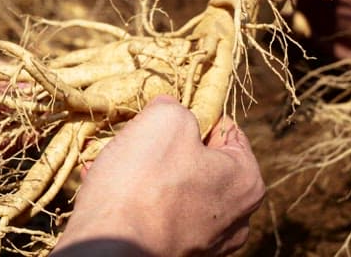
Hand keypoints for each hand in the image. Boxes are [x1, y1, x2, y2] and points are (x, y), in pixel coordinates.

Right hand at [53, 95, 264, 255]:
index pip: (227, 131)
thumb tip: (169, 109)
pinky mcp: (175, 254)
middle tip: (138, 136)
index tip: (166, 113)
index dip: (194, 114)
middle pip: (199, 161)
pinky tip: (104, 182)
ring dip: (142, 169)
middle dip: (164, 145)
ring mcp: (205, 241)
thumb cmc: (144, 180)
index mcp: (246, 181)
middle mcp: (234, 216)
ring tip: (113, 158)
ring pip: (173, 187)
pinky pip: (155, 213)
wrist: (111, 247)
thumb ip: (176, 107)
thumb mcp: (165, 119)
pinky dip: (132, 196)